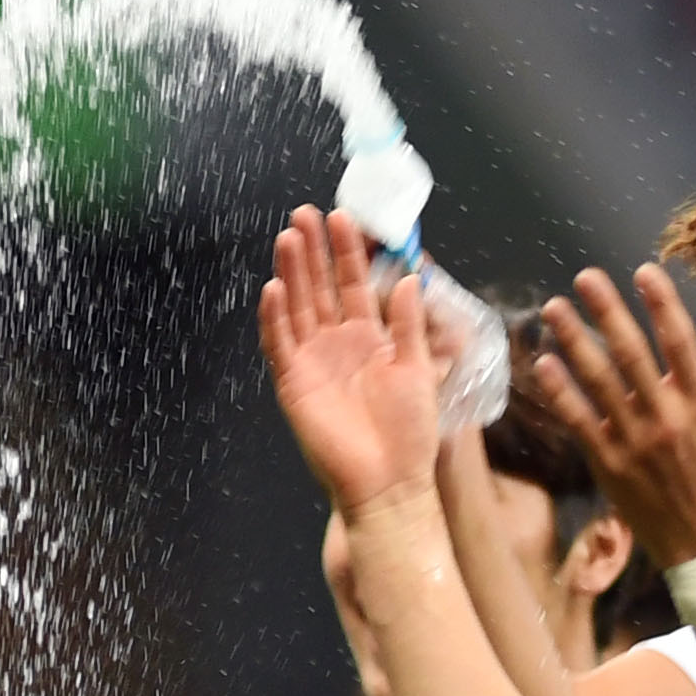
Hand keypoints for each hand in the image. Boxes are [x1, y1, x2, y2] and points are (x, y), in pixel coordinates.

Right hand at [260, 209, 449, 516]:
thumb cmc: (410, 433)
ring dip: (292, 273)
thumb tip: (413, 278)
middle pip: (320, 287)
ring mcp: (312, 362)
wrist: (389, 482)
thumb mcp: (420, 369)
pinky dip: (275, 317)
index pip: (355, 283)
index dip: (348, 251)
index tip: (344, 217)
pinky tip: (274, 288)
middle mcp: (337, 343)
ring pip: (297, 307)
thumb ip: (411, 324)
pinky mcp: (294, 384)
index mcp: (369, 337)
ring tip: (288, 237)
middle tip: (305, 214)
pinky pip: (280, 344)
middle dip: (312, 250)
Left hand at [532, 267, 695, 564]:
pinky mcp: (609, 464)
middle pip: (631, 354)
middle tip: (585, 278)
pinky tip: (544, 364)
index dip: (661, 304)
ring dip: (573, 342)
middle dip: (607, 312)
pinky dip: (561, 392)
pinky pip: (579, 421)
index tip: (643, 272)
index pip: (679, 342)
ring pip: (599, 382)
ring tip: (553, 309)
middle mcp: (666, 418)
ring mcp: (634, 441)